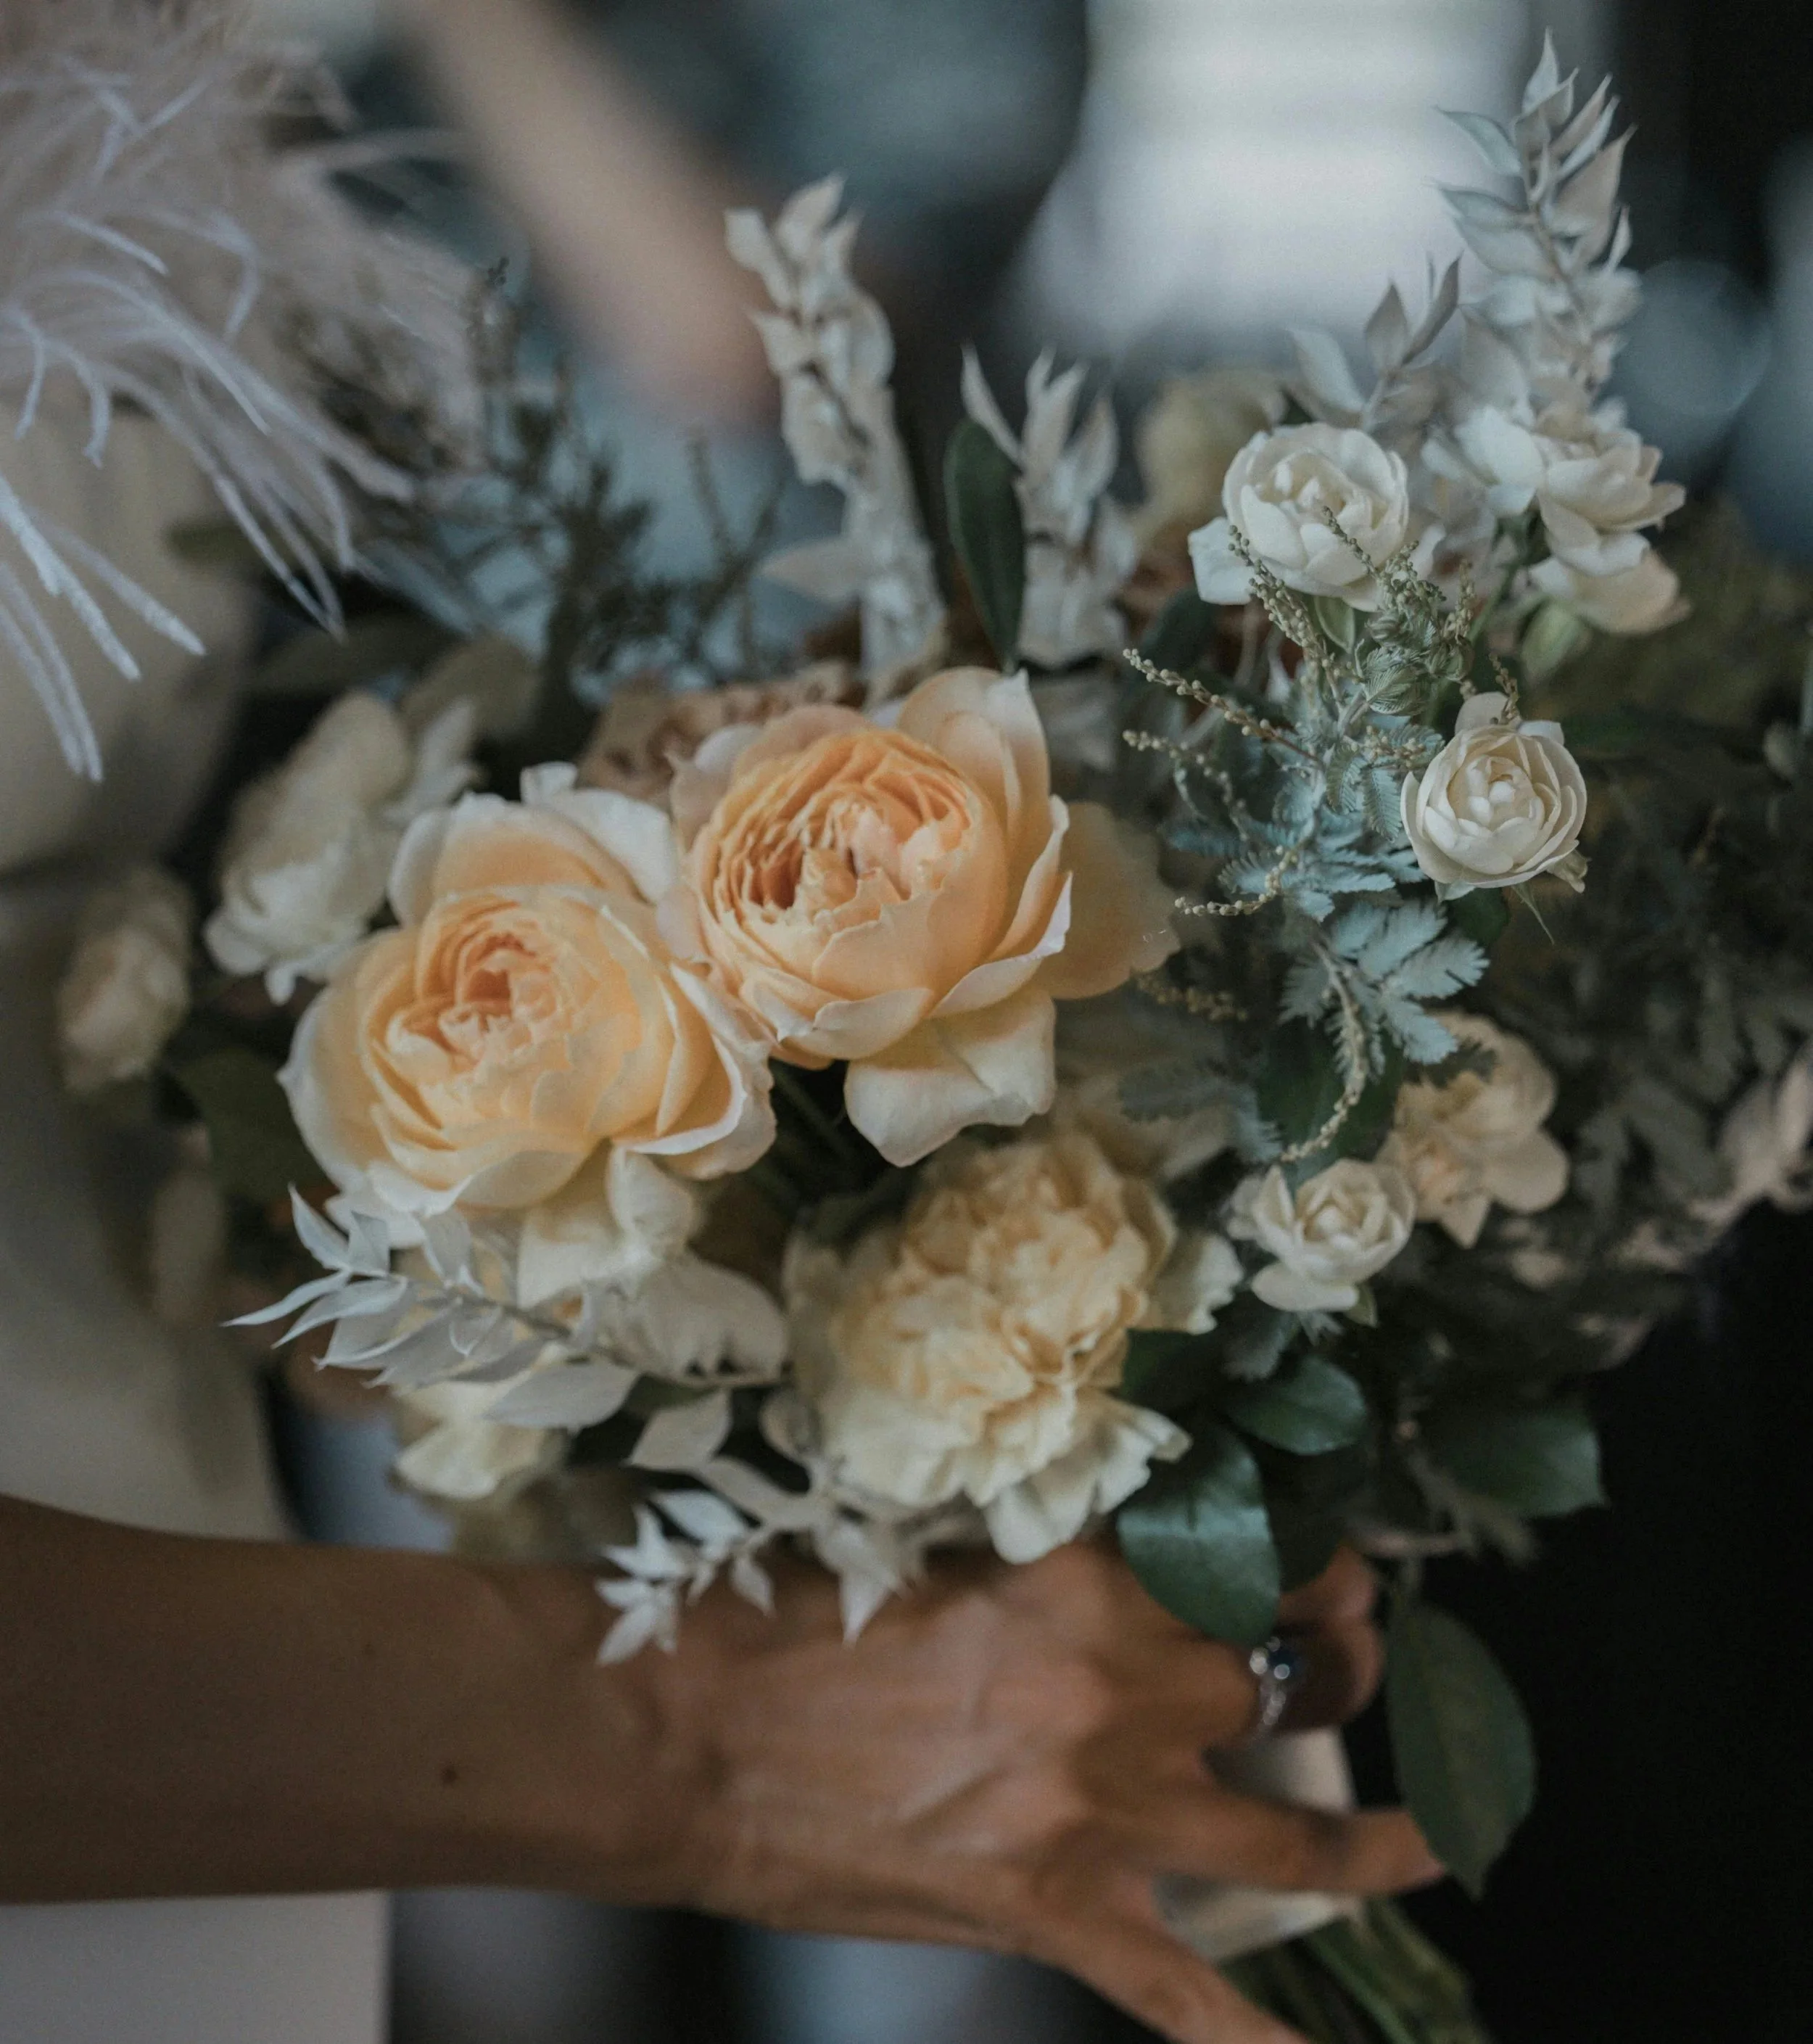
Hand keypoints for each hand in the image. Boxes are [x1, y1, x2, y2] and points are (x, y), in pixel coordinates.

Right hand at [589, 1542, 1436, 2043]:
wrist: (685, 1741)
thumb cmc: (782, 1627)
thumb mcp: (930, 1554)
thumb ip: (1043, 1566)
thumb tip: (1119, 1562)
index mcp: (1077, 1586)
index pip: (1238, 1557)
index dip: (1306, 1556)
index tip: (1326, 1555)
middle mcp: (1112, 1695)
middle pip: (1284, 1678)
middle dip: (1346, 1661)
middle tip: (1362, 1647)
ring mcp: (1093, 1819)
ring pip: (1285, 1836)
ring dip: (1373, 1838)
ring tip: (1431, 1836)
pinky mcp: (1052, 1918)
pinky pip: (1186, 2002)